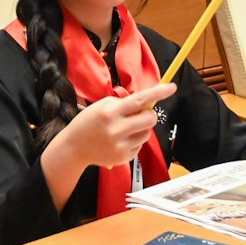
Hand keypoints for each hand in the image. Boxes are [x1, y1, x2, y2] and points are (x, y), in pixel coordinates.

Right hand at [56, 83, 178, 170]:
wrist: (73, 147)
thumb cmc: (88, 122)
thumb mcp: (101, 106)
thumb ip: (123, 104)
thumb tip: (147, 104)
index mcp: (110, 112)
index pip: (139, 100)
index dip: (158, 92)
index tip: (171, 86)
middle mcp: (116, 129)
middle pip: (150, 119)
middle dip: (149, 115)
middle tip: (141, 115)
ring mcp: (120, 145)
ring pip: (147, 133)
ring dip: (141, 129)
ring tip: (126, 129)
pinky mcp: (123, 157)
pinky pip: (139, 146)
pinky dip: (134, 141)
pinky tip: (120, 141)